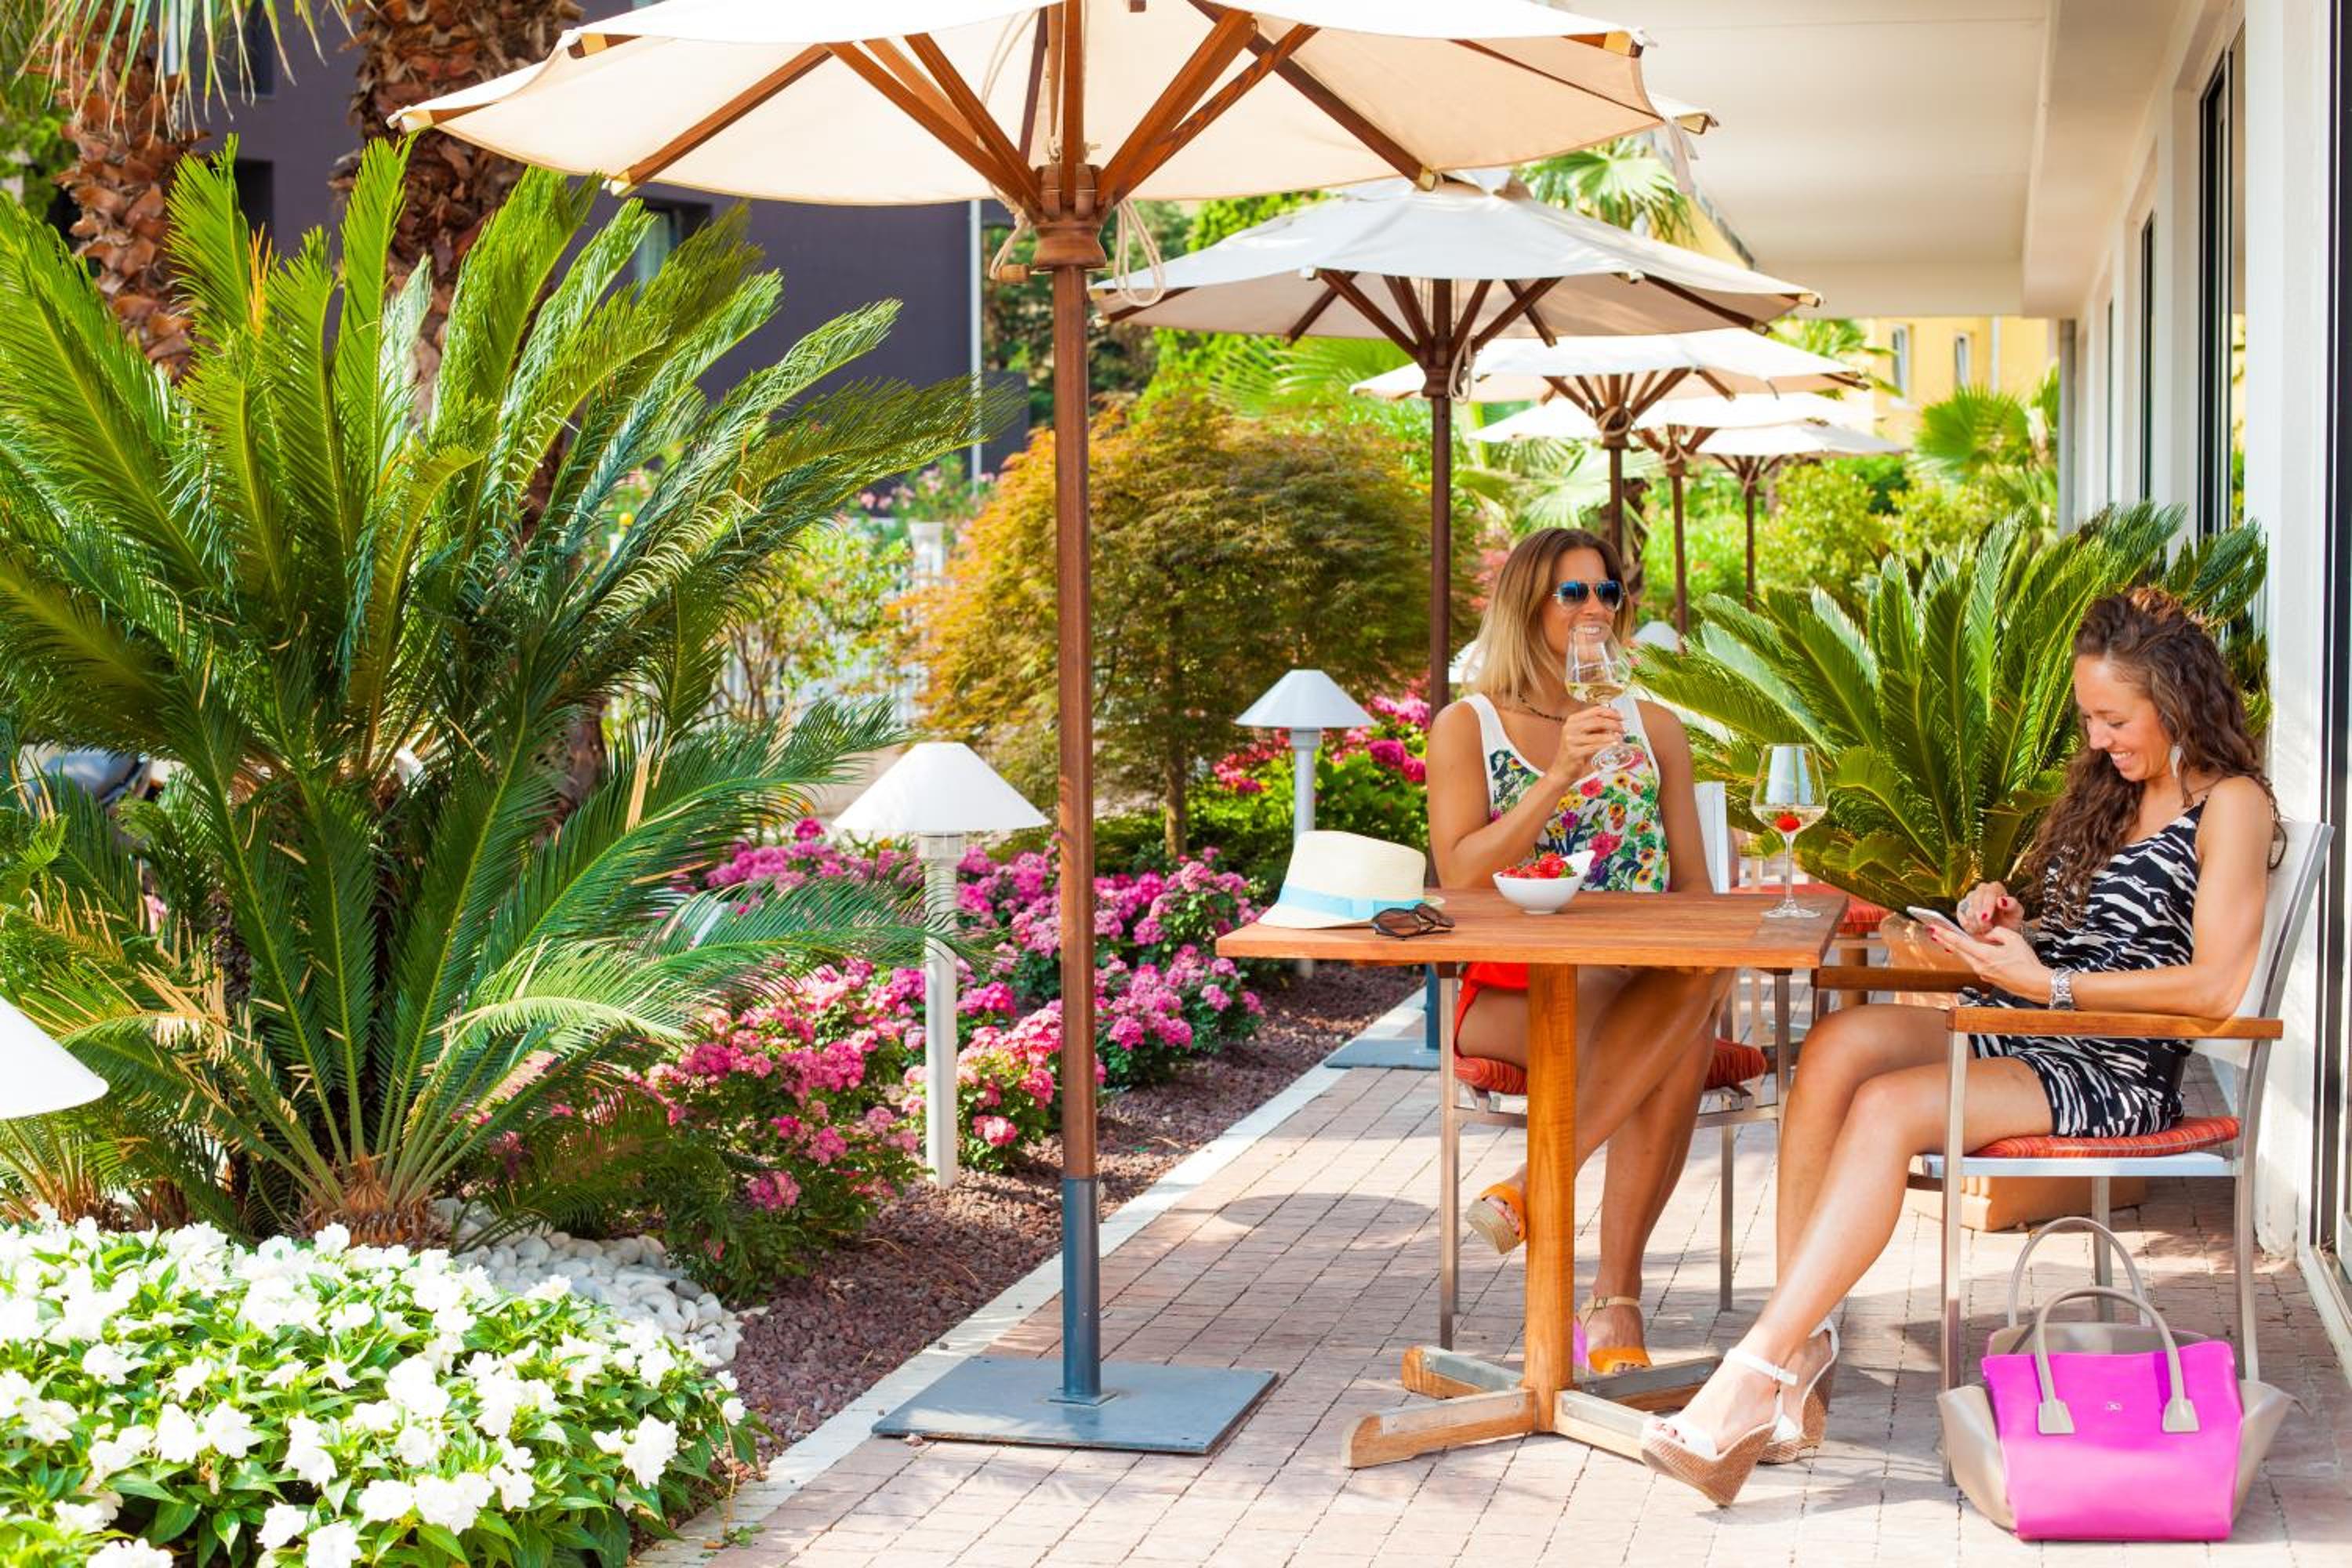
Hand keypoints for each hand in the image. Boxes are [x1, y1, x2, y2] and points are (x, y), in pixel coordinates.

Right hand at [1542, 703, 1625, 788]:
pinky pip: (1594, 747)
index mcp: (1573, 720)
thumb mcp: (1585, 737)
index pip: (1595, 710)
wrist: (1562, 770)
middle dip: (1614, 724)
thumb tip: (1615, 724)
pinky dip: (1606, 745)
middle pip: (1597, 721)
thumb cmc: (1576, 753)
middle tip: (1623, 730)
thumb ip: (1597, 729)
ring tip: (1621, 739)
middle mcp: (1570, 727)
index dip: (1611, 712)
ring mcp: (1570, 740)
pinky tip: (1614, 745)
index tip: (1622, 717)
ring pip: (1597, 735)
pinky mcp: (1573, 752)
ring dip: (1612, 736)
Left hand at [1923, 923, 2050, 1001]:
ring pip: (1966, 958)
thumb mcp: (2014, 939)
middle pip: (1958, 951)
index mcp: (1985, 956)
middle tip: (1934, 932)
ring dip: (1957, 948)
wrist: (2036, 984)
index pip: (1959, 943)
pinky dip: (1970, 956)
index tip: (1933, 928)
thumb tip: (1988, 934)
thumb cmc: (2028, 963)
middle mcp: (1980, 967)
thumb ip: (1997, 932)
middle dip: (1945, 940)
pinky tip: (1970, 951)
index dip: (1945, 934)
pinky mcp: (1988, 979)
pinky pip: (1975, 964)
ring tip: (1947, 940)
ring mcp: (1983, 974)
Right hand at [1956, 881, 2023, 937]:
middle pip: (1975, 899)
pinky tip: (1977, 930)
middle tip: (1986, 928)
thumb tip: (2001, 901)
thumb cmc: (2010, 921)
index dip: (1987, 905)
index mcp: (1996, 888)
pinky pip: (1961, 917)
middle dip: (1979, 915)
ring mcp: (1970, 898)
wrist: (2001, 932)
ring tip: (1986, 930)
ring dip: (1975, 923)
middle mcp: (1981, 890)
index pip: (1989, 892)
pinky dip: (1968, 926)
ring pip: (1967, 909)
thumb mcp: (2016, 913)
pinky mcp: (1962, 908)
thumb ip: (2012, 905)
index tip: (1987, 918)